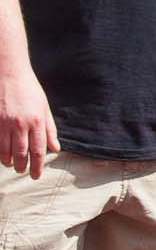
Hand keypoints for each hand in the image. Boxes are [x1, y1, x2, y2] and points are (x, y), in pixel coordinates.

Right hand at [0, 60, 59, 178]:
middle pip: (21, 153)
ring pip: (5, 150)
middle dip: (22, 166)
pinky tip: (1, 155)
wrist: (9, 74)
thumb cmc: (30, 91)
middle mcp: (20, 124)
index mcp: (37, 121)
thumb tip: (55, 149)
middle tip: (22, 171)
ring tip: (12, 164)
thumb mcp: (45, 109)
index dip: (37, 166)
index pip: (37, 150)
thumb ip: (50, 130)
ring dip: (8, 161)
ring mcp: (4, 123)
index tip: (36, 175)